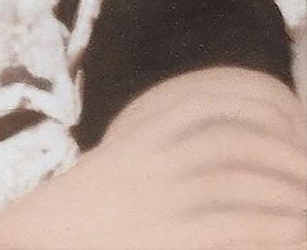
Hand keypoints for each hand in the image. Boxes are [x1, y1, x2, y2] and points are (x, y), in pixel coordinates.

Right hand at [0, 68, 306, 249]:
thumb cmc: (63, 231)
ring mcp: (167, 200)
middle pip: (245, 145)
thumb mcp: (102, 182)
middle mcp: (155, 164)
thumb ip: (142, 165)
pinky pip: (251, 228)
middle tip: (303, 180)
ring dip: (293, 200)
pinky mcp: (179, 238)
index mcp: (136, 145)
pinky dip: (281, 231)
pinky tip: (291, 237)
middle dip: (289, 161)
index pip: (213, 108)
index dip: (261, 113)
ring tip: (302, 217)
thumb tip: (198, 171)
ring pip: (257, 187)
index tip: (287, 128)